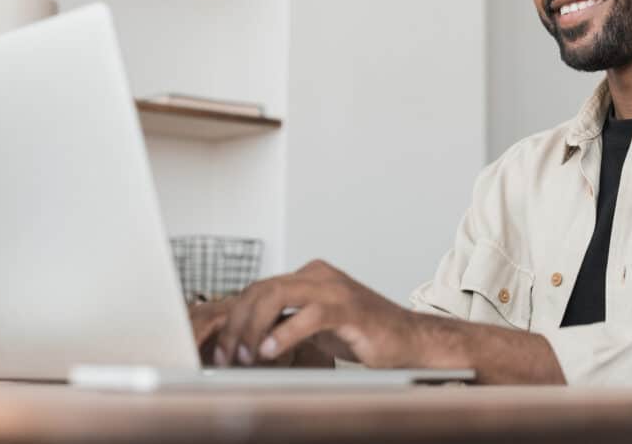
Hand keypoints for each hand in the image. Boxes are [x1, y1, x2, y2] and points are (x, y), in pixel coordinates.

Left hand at [212, 260, 422, 368]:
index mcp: (309, 275)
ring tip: (246, 355)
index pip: (259, 288)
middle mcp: (319, 276)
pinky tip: (272, 350)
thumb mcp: (314, 327)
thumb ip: (285, 323)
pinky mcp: (349, 308)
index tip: (223, 348)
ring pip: (277, 294)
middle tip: (227, 355)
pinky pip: (309, 315)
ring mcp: (334, 289)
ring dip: (253, 327)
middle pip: (262, 288)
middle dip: (237, 323)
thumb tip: (246, 340)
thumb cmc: (363, 333)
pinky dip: (285, 332)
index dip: (235, 317)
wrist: (408, 339)